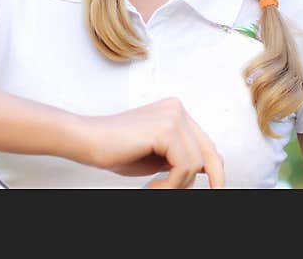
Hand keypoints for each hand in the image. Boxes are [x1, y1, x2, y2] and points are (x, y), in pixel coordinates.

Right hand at [78, 97, 224, 188]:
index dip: (215, 170)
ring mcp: (172, 116)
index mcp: (175, 112)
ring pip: (196, 164)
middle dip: (213, 178)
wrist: (87, 140)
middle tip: (211, 194)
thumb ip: (179, 158)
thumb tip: (207, 171)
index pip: (206, 144)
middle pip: (208, 152)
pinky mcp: (166, 129)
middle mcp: (176, 110)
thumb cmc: (114, 149)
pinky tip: (153, 185)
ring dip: (177, 185)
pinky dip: (171, 184)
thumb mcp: (157, 156)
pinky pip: (184, 167)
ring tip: (156, 188)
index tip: (215, 188)